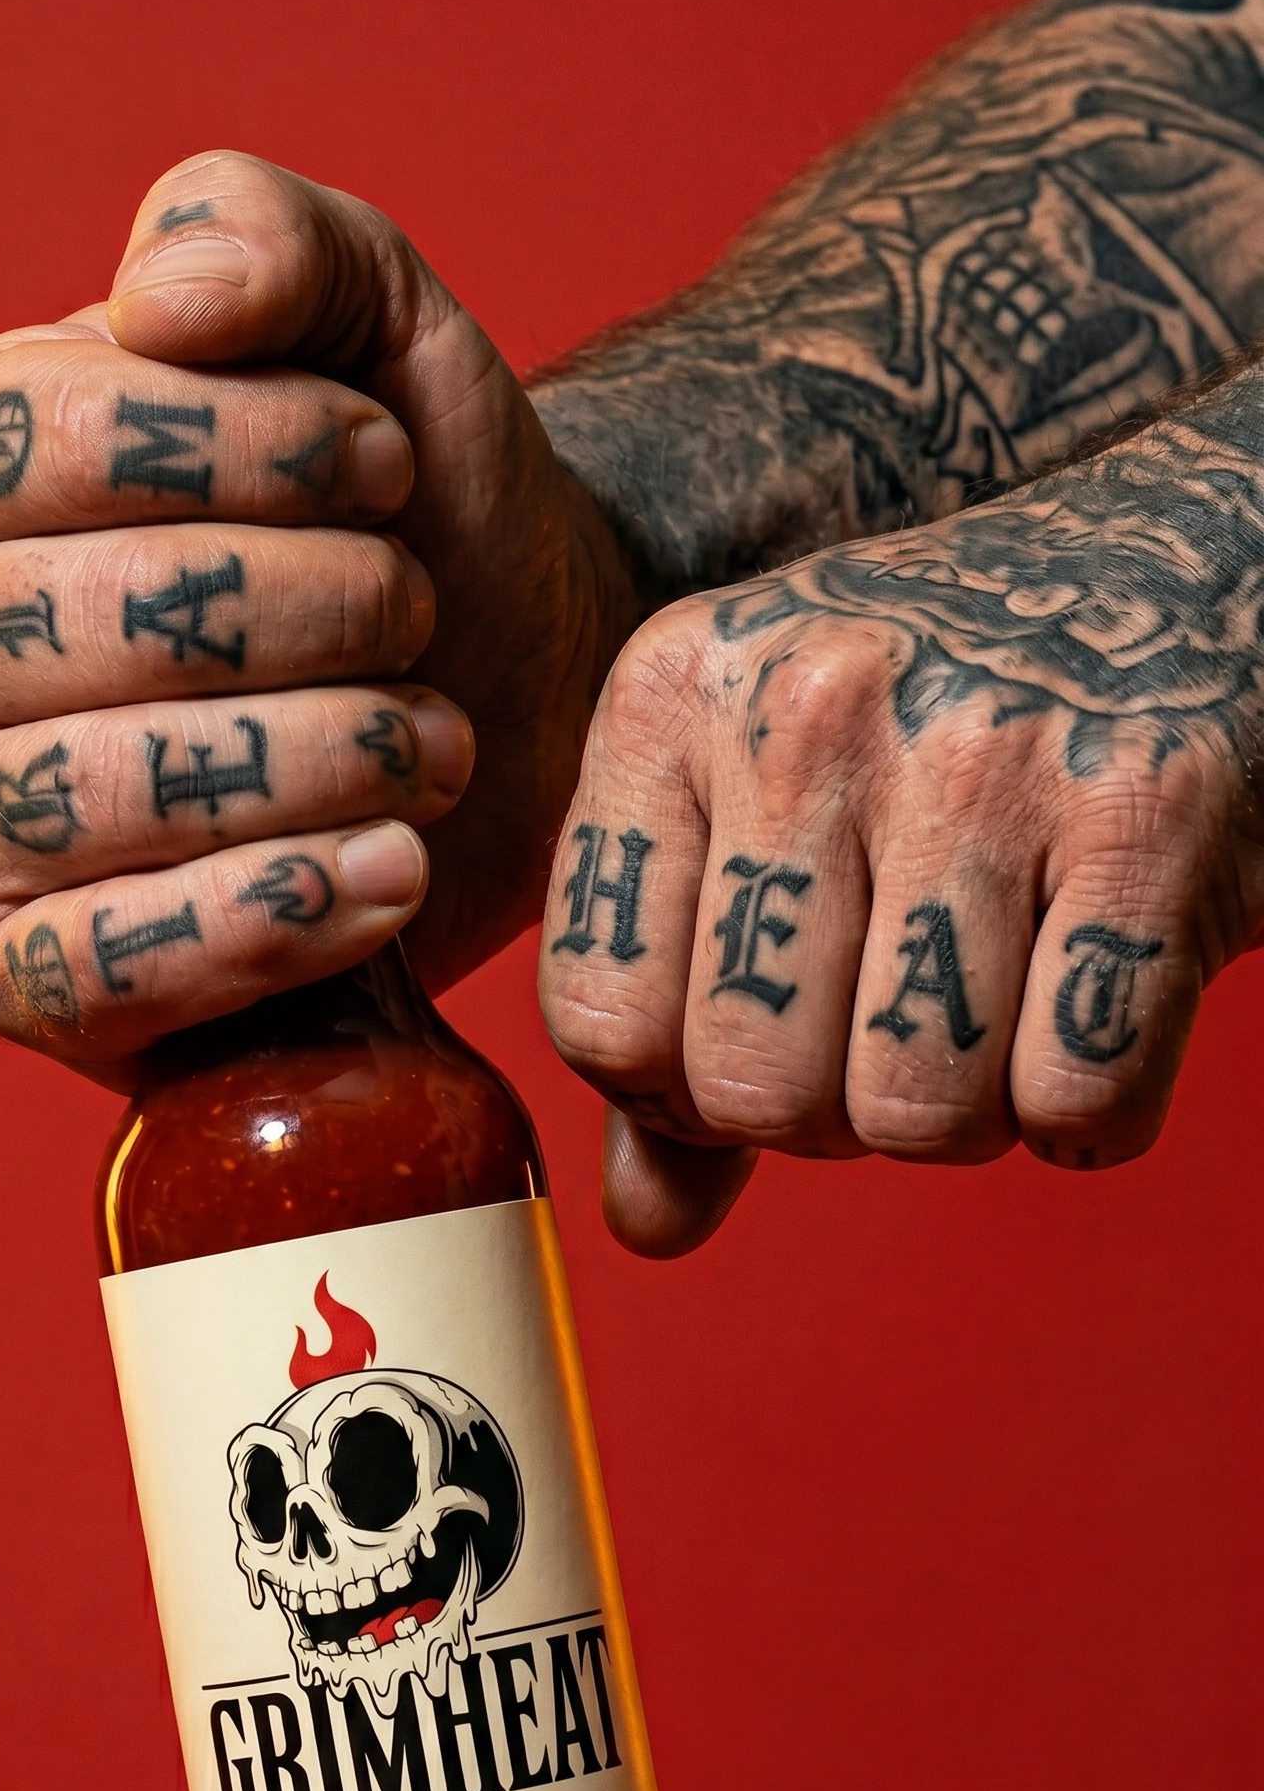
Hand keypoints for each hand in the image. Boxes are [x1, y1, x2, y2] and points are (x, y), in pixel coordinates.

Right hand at [0, 154, 628, 1084]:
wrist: (503, 695)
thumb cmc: (408, 511)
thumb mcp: (367, 324)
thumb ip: (268, 235)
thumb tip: (162, 297)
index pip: (50, 439)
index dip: (257, 446)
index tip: (391, 465)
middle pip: (90, 624)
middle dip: (314, 612)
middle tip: (417, 614)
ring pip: (104, 798)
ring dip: (322, 761)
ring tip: (437, 745)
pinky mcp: (9, 974)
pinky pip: (99, 968)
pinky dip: (266, 923)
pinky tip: (392, 872)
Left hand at [538, 410, 1263, 1254]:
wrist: (1192, 565)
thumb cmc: (939, 725)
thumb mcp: (763, 817)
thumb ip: (678, 1013)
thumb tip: (647, 1225)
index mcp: (675, 697)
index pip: (598, 1023)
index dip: (679, 1085)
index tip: (764, 1025)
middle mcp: (808, 708)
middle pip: (753, 1095)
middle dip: (832, 1115)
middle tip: (901, 1014)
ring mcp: (982, 756)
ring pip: (914, 1115)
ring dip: (967, 1114)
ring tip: (999, 1000)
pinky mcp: (1151, 814)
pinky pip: (1075, 1102)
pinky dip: (1093, 1113)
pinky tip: (1095, 1002)